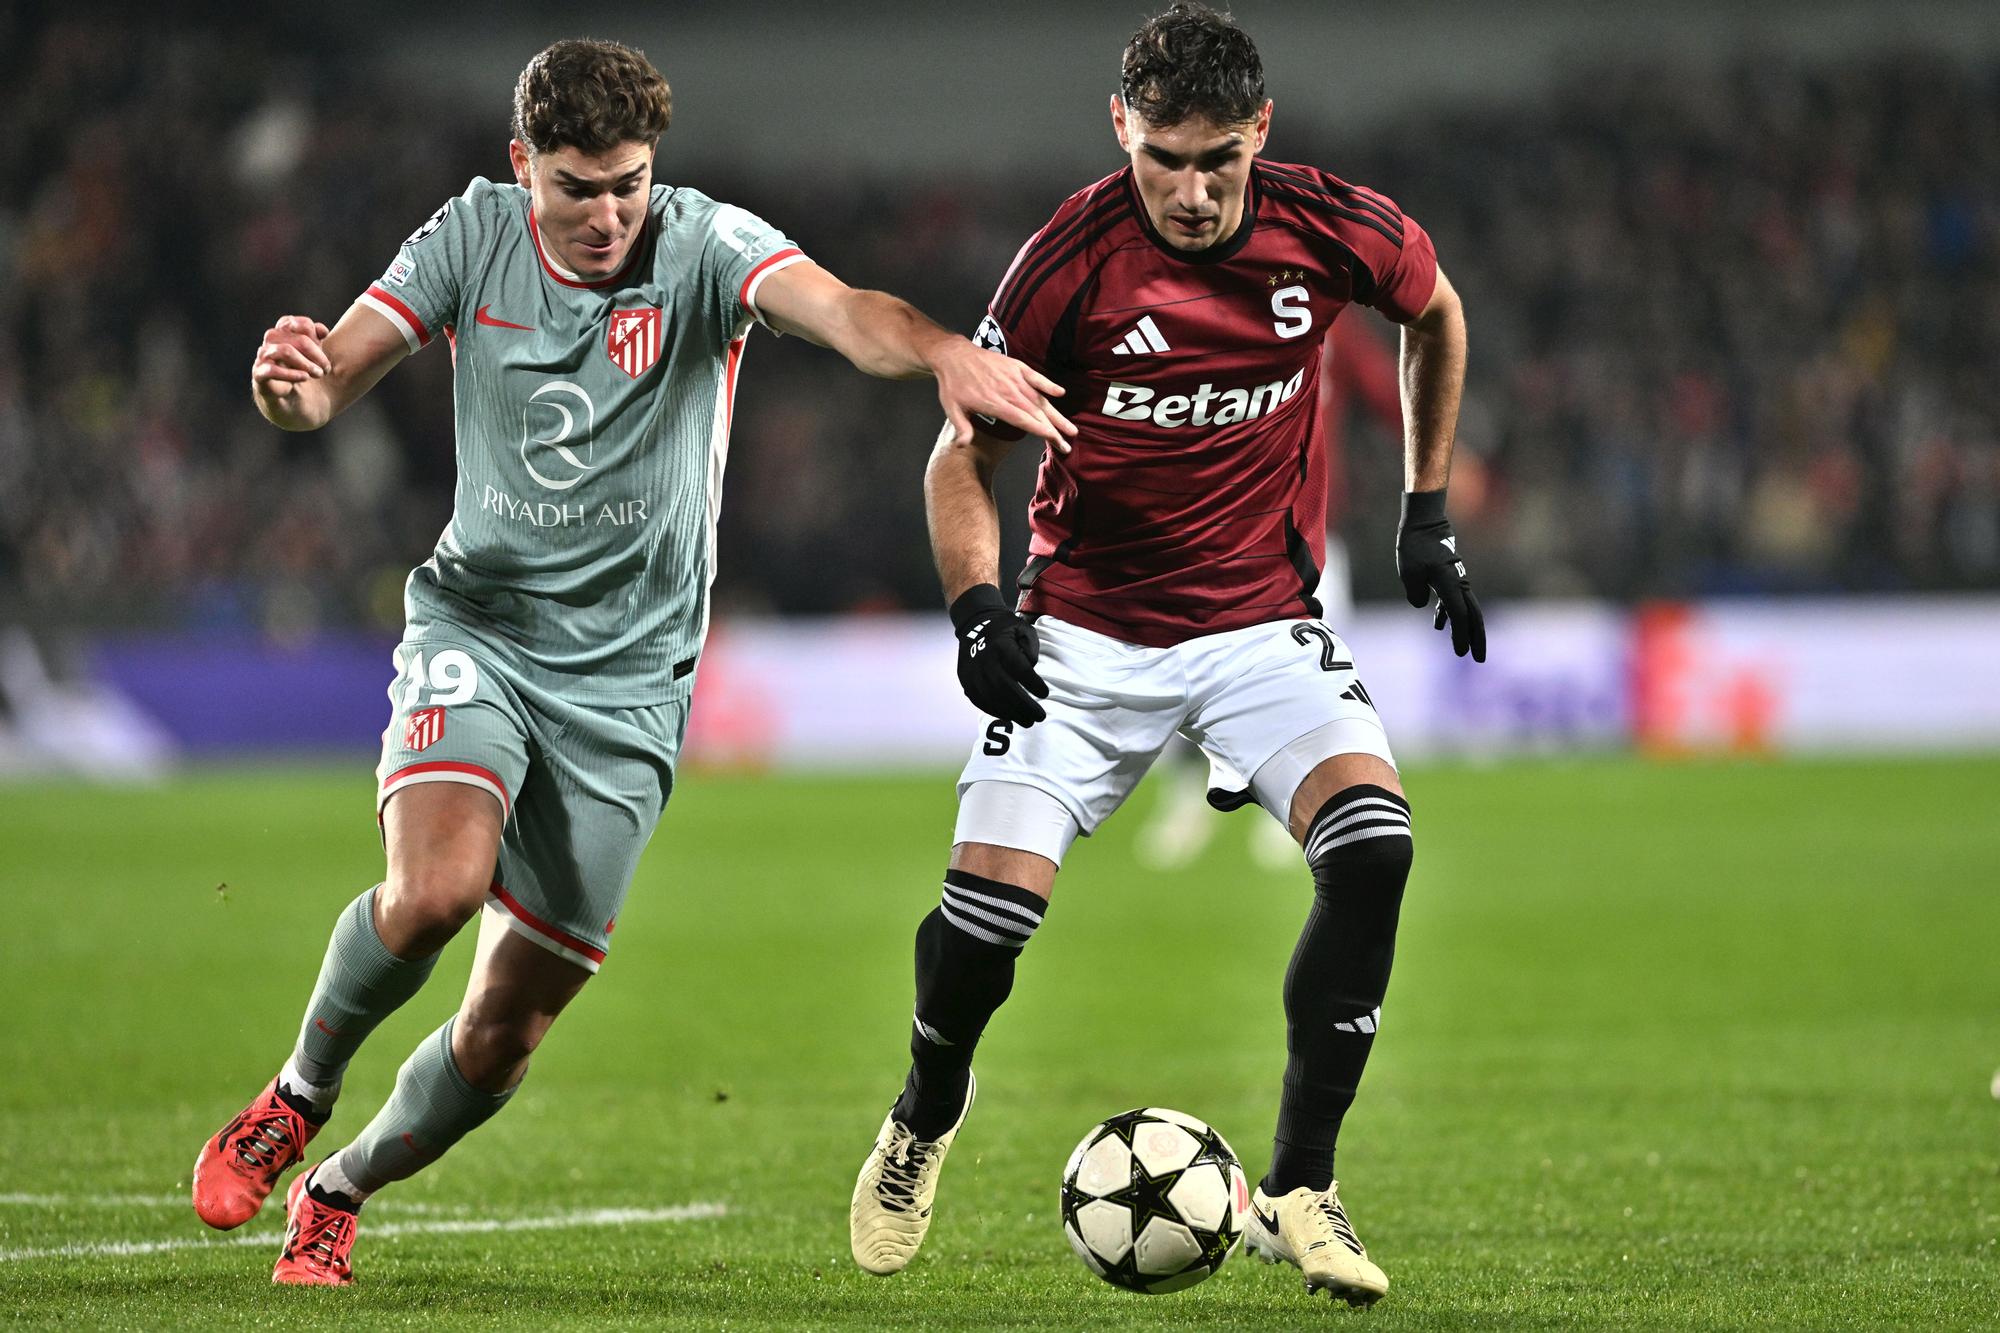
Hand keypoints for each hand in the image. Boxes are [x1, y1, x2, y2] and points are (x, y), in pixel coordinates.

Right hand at [251, 315, 331, 400]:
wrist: (294, 406)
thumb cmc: (302, 375)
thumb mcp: (314, 356)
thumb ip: (317, 340)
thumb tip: (322, 330)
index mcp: (282, 335)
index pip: (296, 323)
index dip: (311, 330)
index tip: (324, 340)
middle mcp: (269, 344)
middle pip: (292, 336)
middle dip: (314, 351)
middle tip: (326, 368)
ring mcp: (262, 360)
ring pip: (283, 350)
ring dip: (306, 363)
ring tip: (318, 374)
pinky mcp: (259, 379)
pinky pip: (270, 370)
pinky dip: (290, 374)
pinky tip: (304, 378)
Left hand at [931, 338, 1075, 452]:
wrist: (953, 356)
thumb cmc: (953, 385)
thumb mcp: (952, 409)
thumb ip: (962, 428)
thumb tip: (962, 446)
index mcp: (995, 404)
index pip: (1024, 421)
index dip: (1041, 431)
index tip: (1055, 441)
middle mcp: (1008, 391)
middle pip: (1036, 413)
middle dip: (1054, 430)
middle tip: (1067, 444)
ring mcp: (1014, 378)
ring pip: (1039, 398)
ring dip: (1056, 414)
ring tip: (1070, 427)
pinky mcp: (1016, 367)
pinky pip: (1035, 377)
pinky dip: (1048, 384)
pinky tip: (1061, 393)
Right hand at [950, 584, 1048, 725]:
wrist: (975, 625)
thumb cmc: (1006, 630)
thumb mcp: (1024, 629)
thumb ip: (1031, 648)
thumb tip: (1031, 668)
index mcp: (1001, 647)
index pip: (1020, 670)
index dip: (1033, 684)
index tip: (1045, 694)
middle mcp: (985, 661)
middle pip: (1006, 689)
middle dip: (1025, 706)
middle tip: (1040, 716)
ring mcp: (973, 674)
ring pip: (993, 699)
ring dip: (1012, 713)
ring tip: (1028, 721)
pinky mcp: (966, 682)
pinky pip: (981, 702)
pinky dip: (997, 712)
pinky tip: (1010, 716)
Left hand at [1396, 488, 1486, 661]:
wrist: (1424, 521)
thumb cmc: (1415, 545)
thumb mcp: (1409, 571)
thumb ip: (1416, 592)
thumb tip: (1422, 605)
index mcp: (1450, 582)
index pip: (1459, 614)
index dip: (1461, 635)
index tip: (1461, 654)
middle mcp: (1458, 582)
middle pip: (1473, 615)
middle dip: (1476, 638)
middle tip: (1479, 659)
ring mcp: (1456, 579)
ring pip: (1466, 609)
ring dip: (1465, 629)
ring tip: (1463, 650)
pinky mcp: (1449, 576)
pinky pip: (1454, 600)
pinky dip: (1449, 614)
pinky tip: (1439, 625)